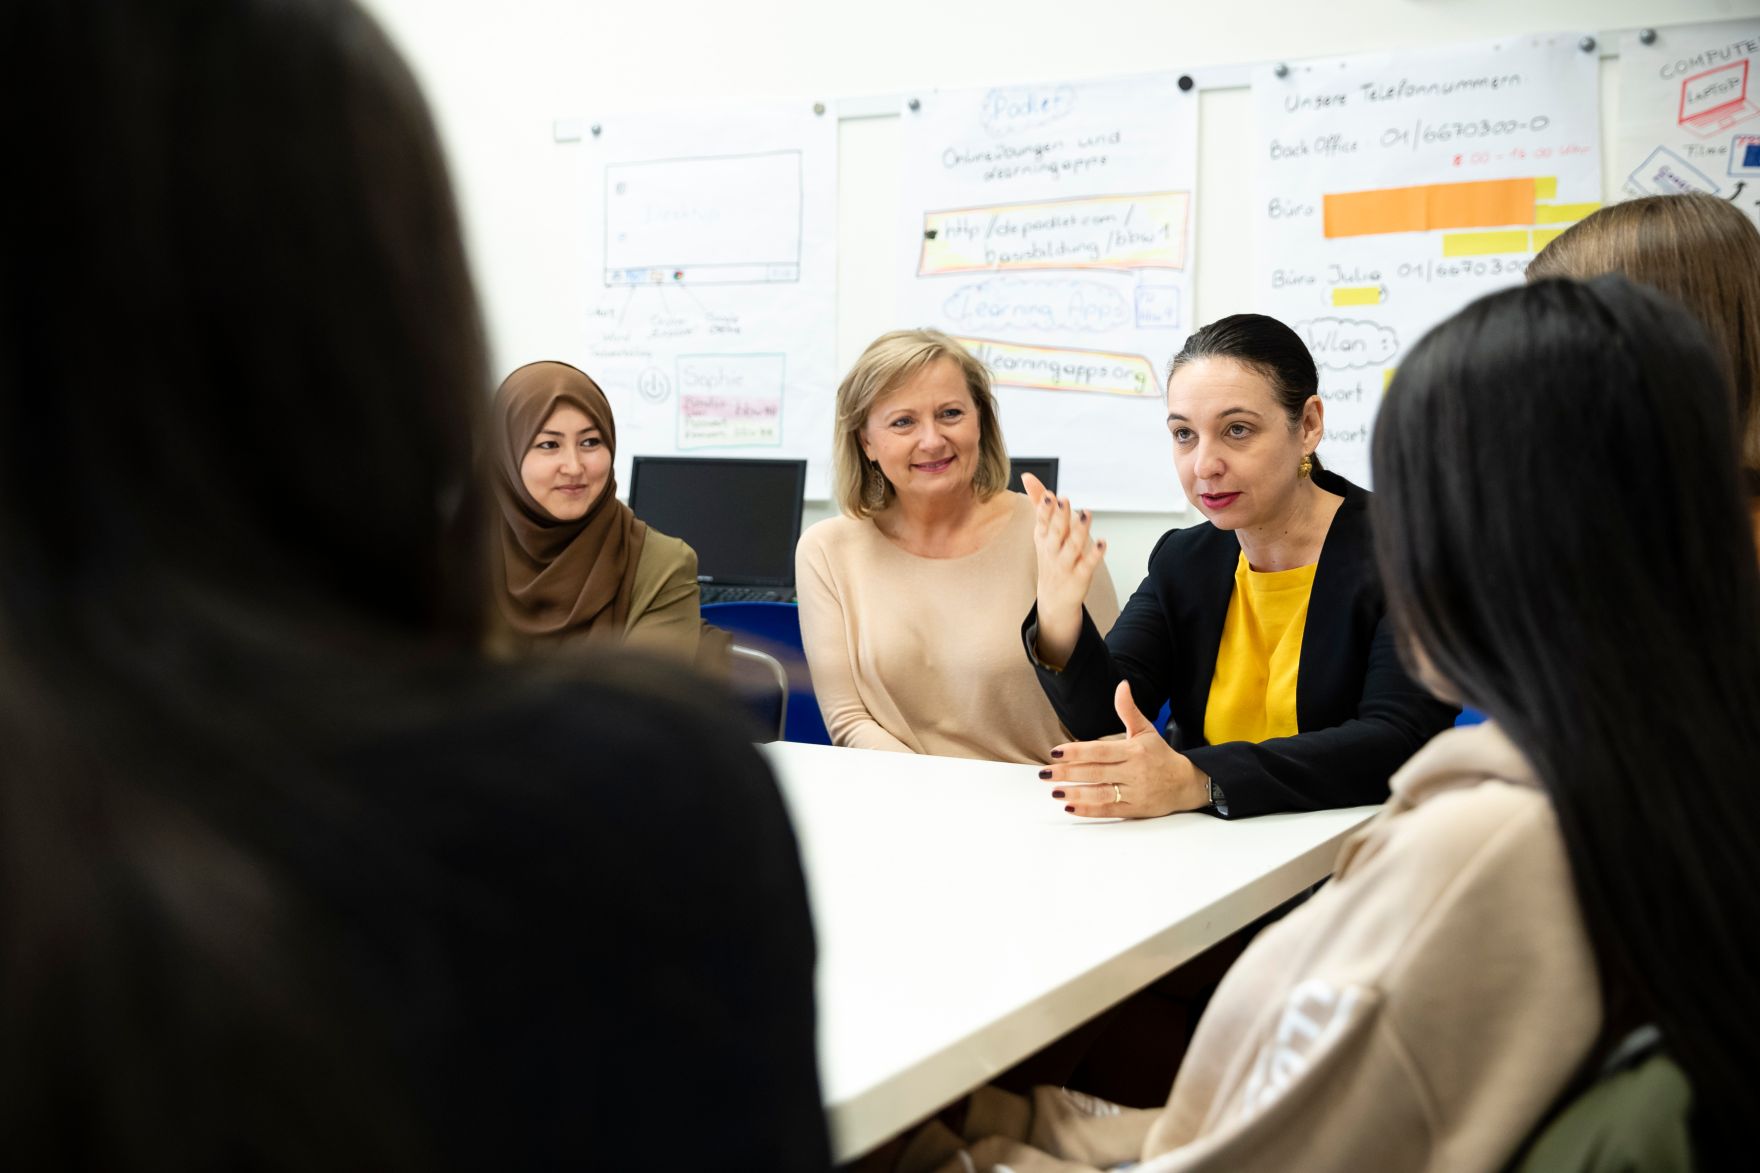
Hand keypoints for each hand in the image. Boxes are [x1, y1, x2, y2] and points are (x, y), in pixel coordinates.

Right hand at [1022, 472, 1104, 668]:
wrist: (1054, 599)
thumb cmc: (1050, 557)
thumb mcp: (1042, 531)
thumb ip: (1039, 502)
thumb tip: (1027, 475)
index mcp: (1043, 537)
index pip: (1042, 521)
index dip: (1045, 510)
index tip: (1050, 495)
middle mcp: (1052, 550)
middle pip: (1056, 532)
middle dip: (1059, 517)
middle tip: (1064, 500)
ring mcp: (1066, 564)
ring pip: (1072, 546)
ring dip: (1079, 531)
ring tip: (1086, 514)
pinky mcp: (1080, 575)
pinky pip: (1087, 564)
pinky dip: (1095, 554)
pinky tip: (1103, 542)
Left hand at [1041, 682, 1209, 818]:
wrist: (1186, 783)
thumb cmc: (1160, 755)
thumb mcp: (1146, 730)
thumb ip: (1129, 710)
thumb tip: (1121, 685)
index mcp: (1133, 751)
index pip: (1100, 751)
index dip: (1077, 752)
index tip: (1055, 752)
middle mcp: (1134, 772)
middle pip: (1096, 773)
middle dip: (1068, 773)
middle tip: (1044, 773)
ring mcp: (1134, 792)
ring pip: (1101, 793)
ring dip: (1076, 793)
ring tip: (1054, 792)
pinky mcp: (1135, 810)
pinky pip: (1109, 810)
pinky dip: (1089, 810)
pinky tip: (1070, 807)